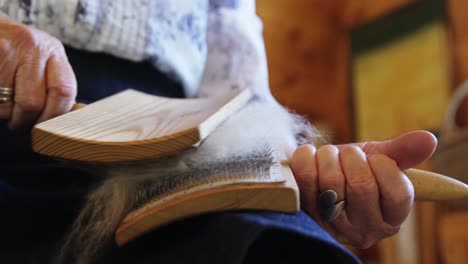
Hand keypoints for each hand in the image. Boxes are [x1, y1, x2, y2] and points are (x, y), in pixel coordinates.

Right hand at [0, 13, 76, 128]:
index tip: (49, 126)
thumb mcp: (43, 57)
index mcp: (53, 50)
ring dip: (6, 115)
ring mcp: (5, 51)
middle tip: (22, 123)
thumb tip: (72, 115)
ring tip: (6, 108)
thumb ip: (56, 82)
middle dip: (27, 120)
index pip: (64, 91)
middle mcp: (32, 47)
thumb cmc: (19, 49)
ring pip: (7, 105)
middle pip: (33, 102)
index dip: (55, 115)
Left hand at [290, 130, 436, 247]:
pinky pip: (305, 178)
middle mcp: (363, 230)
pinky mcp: (305, 214)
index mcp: (390, 220)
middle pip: (362, 185)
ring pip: (332, 182)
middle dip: (353, 157)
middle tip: (348, 153)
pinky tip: (311, 158)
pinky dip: (307, 157)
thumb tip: (428, 139)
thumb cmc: (351, 169)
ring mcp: (332, 226)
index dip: (385, 166)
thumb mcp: (379, 159)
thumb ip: (403, 152)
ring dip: (329, 156)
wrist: (315, 172)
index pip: (398, 193)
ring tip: (329, 156)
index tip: (374, 158)